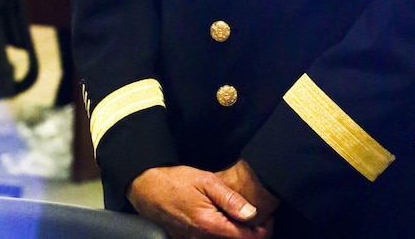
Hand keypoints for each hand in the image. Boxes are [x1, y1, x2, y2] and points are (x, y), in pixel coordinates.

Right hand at [127, 164, 273, 238]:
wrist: (146, 186)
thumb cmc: (175, 180)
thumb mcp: (206, 181)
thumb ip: (230, 199)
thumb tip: (252, 213)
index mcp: (210, 225)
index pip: (245, 238)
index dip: (262, 231)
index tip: (268, 219)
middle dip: (250, 232)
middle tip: (260, 217)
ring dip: (235, 233)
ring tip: (243, 217)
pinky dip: (220, 233)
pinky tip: (223, 220)